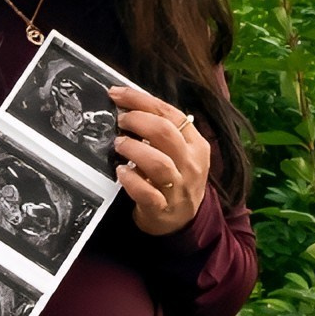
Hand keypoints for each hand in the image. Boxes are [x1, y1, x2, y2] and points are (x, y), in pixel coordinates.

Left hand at [111, 84, 210, 238]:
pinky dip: (132, 180)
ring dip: (133, 149)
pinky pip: (147, 193)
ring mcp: (178, 187)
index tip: (117, 94)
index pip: (171, 113)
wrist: (184, 221)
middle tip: (120, 120)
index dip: (141, 100)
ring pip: (158, 162)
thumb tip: (129, 105)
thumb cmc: (176, 179)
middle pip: (166, 133)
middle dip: (137, 120)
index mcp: (196, 144)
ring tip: (119, 144)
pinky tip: (121, 172)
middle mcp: (191, 164)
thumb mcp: (180, 152)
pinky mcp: (163, 208)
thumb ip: (163, 130)